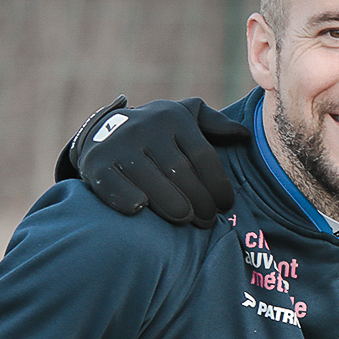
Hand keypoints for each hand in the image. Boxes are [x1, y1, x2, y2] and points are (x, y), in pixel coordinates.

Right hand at [56, 97, 246, 227]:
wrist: (101, 132)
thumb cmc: (159, 134)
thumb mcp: (186, 119)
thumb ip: (215, 125)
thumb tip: (243, 134)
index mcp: (173, 118)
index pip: (203, 156)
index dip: (218, 185)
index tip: (226, 205)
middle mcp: (146, 127)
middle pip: (181, 172)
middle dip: (200, 201)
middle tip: (208, 220)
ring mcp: (119, 144)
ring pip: (154, 182)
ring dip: (174, 206)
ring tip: (187, 221)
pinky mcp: (96, 162)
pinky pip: (116, 187)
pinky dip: (130, 201)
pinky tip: (144, 212)